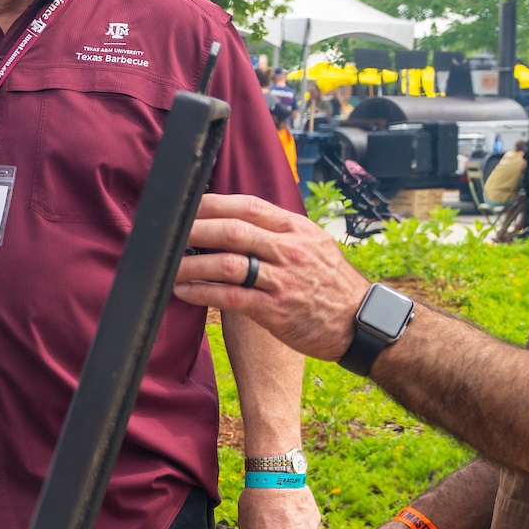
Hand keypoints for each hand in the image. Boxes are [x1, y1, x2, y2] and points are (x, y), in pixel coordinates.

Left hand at [174, 195, 373, 361]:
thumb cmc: (330, 285)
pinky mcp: (275, 310)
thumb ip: (280, 233)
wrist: (360, 324)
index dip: (213, 204)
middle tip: (167, 234)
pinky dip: (202, 293)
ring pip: (227, 264)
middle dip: (194, 230)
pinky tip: (184, 291)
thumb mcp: (314, 246)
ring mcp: (283, 280)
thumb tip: (240, 221)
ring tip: (168, 266)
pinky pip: (230, 297)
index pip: (249, 206)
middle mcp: (289, 250)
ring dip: (191, 264)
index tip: (187, 206)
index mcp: (296, 230)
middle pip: (232, 231)